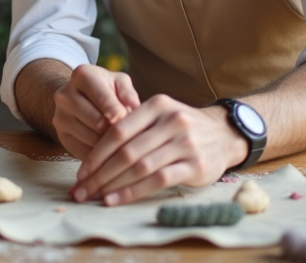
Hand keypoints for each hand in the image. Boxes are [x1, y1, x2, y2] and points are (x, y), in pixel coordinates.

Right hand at [51, 64, 140, 158]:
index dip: (121, 114)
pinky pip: (83, 151)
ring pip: (90, 138)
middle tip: (130, 136)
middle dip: (116, 131)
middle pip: (96, 121)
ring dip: (109, 144)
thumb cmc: (105, 89)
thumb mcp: (119, 82)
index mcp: (82, 75)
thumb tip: (135, 107)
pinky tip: (109, 150)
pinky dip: (99, 154)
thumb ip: (128, 93)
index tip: (131, 123)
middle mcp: (65, 95)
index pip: (104, 99)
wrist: (78, 97)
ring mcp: (60, 117)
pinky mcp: (61, 136)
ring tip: (122, 143)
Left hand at [71, 95, 247, 205]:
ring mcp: (185, 143)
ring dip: (113, 185)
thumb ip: (133, 128)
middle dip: (100, 174)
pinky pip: (158, 180)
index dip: (96, 153)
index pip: (118, 131)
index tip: (81, 172)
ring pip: (140, 167)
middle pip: (126, 151)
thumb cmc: (181, 128)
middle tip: (82, 190)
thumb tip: (94, 156)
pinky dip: (133, 192)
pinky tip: (116, 200)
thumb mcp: (159, 116)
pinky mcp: (195, 165)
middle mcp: (171, 121)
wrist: (224, 134)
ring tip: (95, 196)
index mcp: (157, 105)